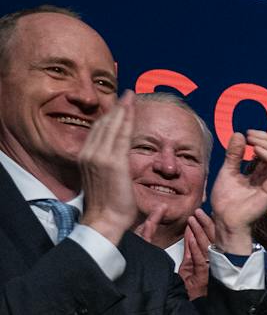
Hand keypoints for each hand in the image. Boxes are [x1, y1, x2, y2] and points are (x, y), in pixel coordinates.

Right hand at [76, 92, 142, 242]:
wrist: (106, 219)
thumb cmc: (109, 206)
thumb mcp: (106, 180)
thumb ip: (110, 166)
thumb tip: (119, 162)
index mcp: (87, 157)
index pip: (98, 131)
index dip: (108, 117)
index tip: (118, 106)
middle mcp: (90, 153)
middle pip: (103, 124)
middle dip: (115, 108)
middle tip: (126, 95)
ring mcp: (100, 157)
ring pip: (111, 126)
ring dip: (121, 109)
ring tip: (130, 96)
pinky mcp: (113, 162)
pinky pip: (120, 135)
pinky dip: (126, 120)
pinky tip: (132, 110)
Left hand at [175, 212, 211, 300]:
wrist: (187, 310)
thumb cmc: (189, 291)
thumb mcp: (188, 269)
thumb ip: (190, 253)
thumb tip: (191, 235)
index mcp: (210, 263)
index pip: (211, 241)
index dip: (208, 227)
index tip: (203, 215)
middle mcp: (213, 266)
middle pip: (212, 242)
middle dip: (206, 226)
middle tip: (200, 212)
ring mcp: (210, 272)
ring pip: (208, 249)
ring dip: (200, 233)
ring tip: (194, 219)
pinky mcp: (204, 279)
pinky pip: (201, 260)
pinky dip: (196, 248)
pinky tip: (192, 237)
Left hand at [206, 126, 266, 255]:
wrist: (225, 218)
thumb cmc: (226, 199)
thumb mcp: (228, 170)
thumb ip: (234, 154)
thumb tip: (239, 134)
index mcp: (261, 173)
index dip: (262, 139)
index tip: (247, 134)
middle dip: (266, 139)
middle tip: (250, 135)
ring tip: (253, 141)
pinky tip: (256, 151)